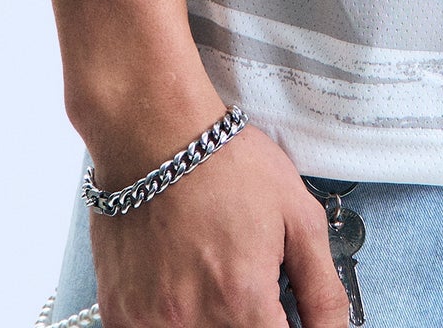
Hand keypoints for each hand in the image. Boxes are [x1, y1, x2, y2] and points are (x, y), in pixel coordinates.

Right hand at [85, 98, 348, 327]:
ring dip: (213, 320)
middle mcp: (193, 321)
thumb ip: (323, 291)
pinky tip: (182, 281)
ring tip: (214, 274)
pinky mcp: (120, 312)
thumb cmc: (225, 163)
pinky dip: (174, 318)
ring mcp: (150, 321)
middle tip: (247, 283)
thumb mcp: (299, 216)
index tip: (283, 313)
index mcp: (242, 301)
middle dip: (251, 323)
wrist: (155, 133)